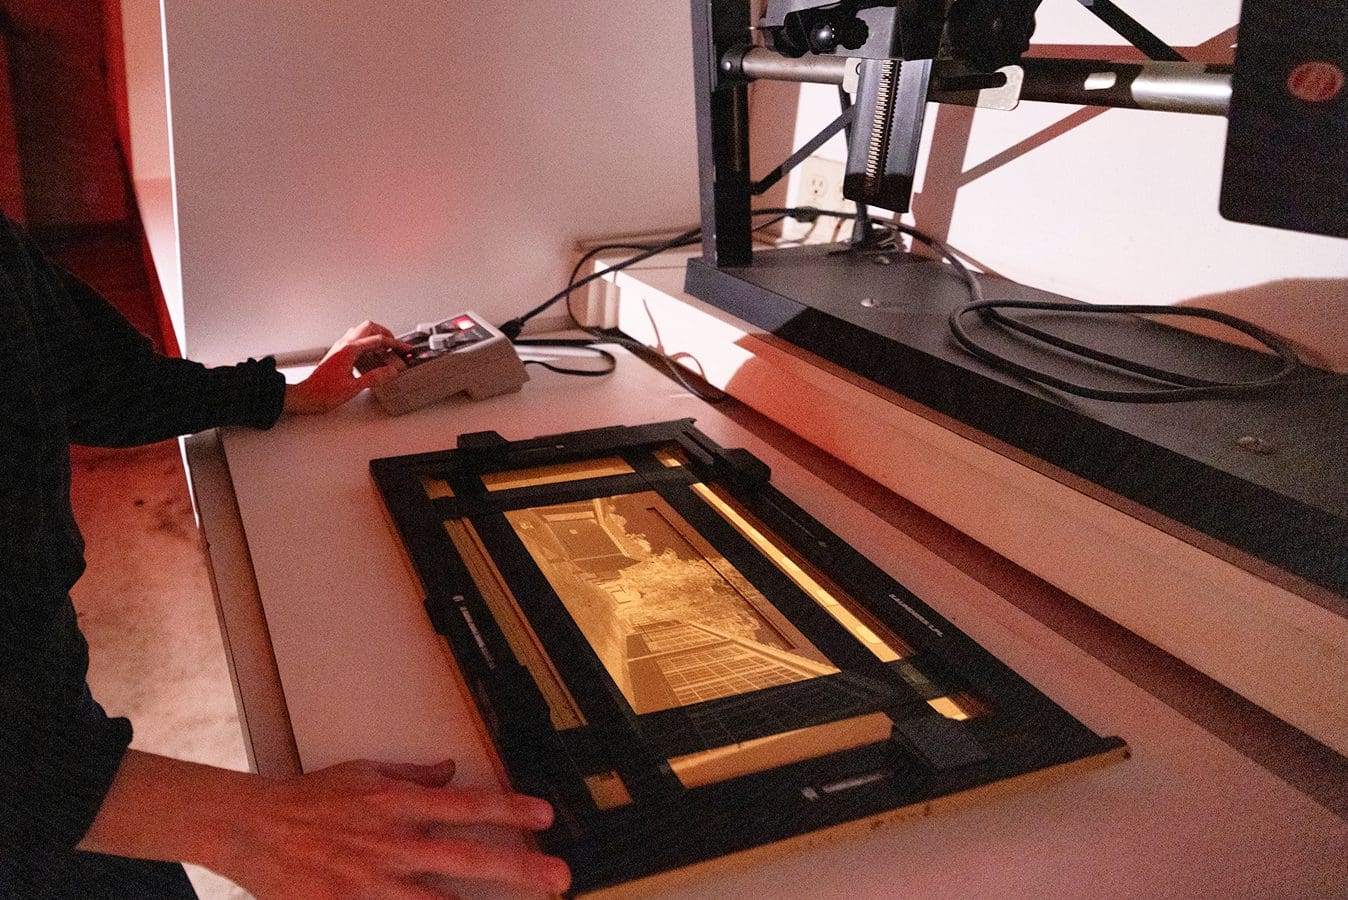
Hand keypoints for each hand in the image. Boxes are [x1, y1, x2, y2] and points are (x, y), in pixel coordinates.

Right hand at [219, 758, 569, 898]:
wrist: (252, 828)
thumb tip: (451, 770)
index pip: (468, 804)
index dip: (510, 809)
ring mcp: (374, 883)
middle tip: (560, 879)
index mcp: (400, 805)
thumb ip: (413, 775)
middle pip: (468, 858)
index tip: (545, 815)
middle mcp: (395, 844)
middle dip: (519, 869)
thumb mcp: (366, 772)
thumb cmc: (309, 799)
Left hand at [284, 320, 411, 414]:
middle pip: (369, 327)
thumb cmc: (323, 392)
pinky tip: (371, 355)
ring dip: (375, 336)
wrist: (306, 396)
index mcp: (349, 350)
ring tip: (385, 348)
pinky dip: (367, 342)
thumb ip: (374, 378)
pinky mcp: (338, 352)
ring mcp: (340, 347)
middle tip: (395, 345)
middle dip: (386, 333)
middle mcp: (344, 344)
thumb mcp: (353, 388)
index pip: (378, 340)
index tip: (405, 349)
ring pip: (361, 331)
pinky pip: (355, 339)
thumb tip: (391, 371)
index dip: (395, 343)